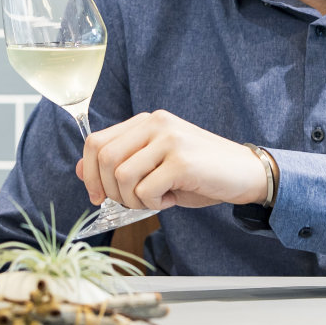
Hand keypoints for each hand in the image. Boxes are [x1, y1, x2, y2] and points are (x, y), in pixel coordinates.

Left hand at [75, 110, 269, 211]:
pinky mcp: (182, 161)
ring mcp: (169, 140)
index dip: (89, 173)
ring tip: (155, 199)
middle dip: (109, 190)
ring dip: (132, 199)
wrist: (245, 173)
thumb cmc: (199, 172)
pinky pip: (146, 190)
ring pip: (123, 176)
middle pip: (105, 158)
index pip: (96, 141)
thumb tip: (81, 169)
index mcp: (146, 121)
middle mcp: (155, 123)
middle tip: (129, 202)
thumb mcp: (154, 164)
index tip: (97, 195)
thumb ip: (121, 162)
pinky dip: (153, 203)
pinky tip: (170, 199)